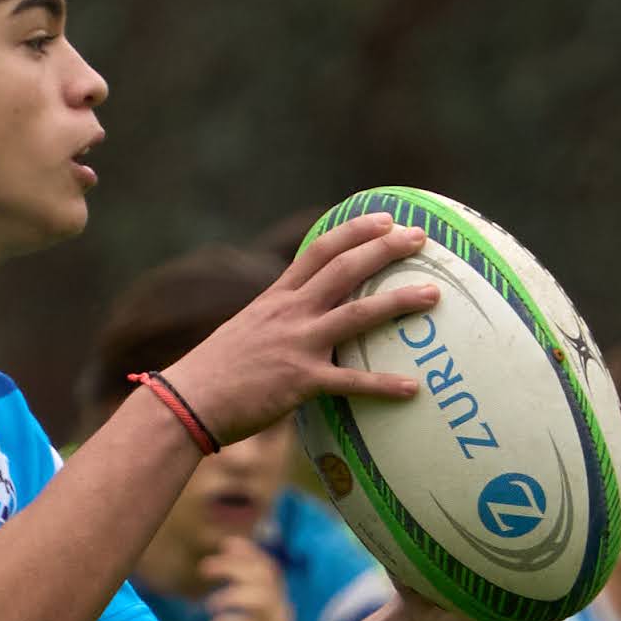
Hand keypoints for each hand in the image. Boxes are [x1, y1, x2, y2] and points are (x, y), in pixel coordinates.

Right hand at [159, 214, 431, 441]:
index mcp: (276, 298)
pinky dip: (384, 385)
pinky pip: (351, 381)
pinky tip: (413, 388)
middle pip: (345, 269)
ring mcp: (297, 344)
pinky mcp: (301, 381)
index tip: (385, 219)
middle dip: (386, 249)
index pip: (319, 251)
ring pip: (357, 314)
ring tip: (433, 295)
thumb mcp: (245, 332)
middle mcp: (290, 313)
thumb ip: (276, 323)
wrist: (187, 401)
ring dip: (398, 301)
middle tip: (420, 238)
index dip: (355, 231)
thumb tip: (300, 324)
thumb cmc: (213, 373)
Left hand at [203, 536, 296, 620]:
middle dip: (235, 567)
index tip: (226, 544)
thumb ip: (245, 613)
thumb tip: (222, 587)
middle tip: (204, 568)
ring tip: (208, 606)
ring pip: (262, 602)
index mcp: (278, 612)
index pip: (270, 572)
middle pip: (266, 580)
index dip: (250, 554)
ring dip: (232, 596)